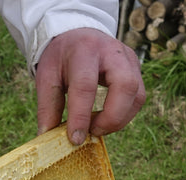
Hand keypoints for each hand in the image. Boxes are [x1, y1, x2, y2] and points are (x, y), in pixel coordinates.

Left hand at [36, 28, 145, 143]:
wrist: (77, 35)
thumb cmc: (61, 59)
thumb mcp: (46, 77)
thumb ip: (48, 106)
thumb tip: (47, 136)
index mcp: (83, 50)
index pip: (86, 85)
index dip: (81, 116)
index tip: (75, 139)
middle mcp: (112, 51)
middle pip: (125, 86)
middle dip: (111, 118)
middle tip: (93, 132)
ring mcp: (129, 59)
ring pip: (137, 95)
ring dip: (119, 119)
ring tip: (97, 127)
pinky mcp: (136, 68)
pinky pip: (139, 97)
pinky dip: (124, 115)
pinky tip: (106, 119)